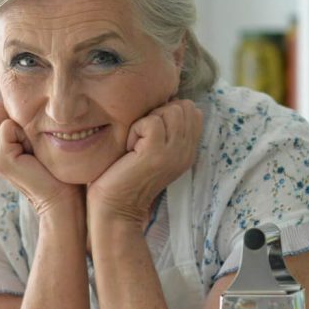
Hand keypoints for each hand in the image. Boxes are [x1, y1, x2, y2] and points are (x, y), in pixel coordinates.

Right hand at [0, 101, 81, 215]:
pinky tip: (32, 153)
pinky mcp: (0, 160)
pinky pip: (6, 127)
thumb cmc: (56, 165)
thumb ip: (16, 118)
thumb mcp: (34, 134)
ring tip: (32, 148)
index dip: (12, 112)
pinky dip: (23, 135)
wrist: (64, 194)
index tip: (30, 135)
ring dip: (20, 126)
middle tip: (32, 142)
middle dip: (14, 118)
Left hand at [87, 99, 203, 227]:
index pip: (193, 110)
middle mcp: (186, 151)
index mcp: (187, 150)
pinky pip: (151, 121)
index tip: (149, 134)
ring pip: (170, 110)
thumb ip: (164, 130)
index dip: (168, 111)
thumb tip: (164, 100)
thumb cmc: (124, 177)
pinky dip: (135, 131)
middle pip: (183, 106)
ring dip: (146, 122)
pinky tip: (130, 150)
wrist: (115, 209)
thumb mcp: (151, 151)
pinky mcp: (157, 153)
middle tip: (141, 139)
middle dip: (157, 114)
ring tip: (136, 145)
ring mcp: (174, 152)